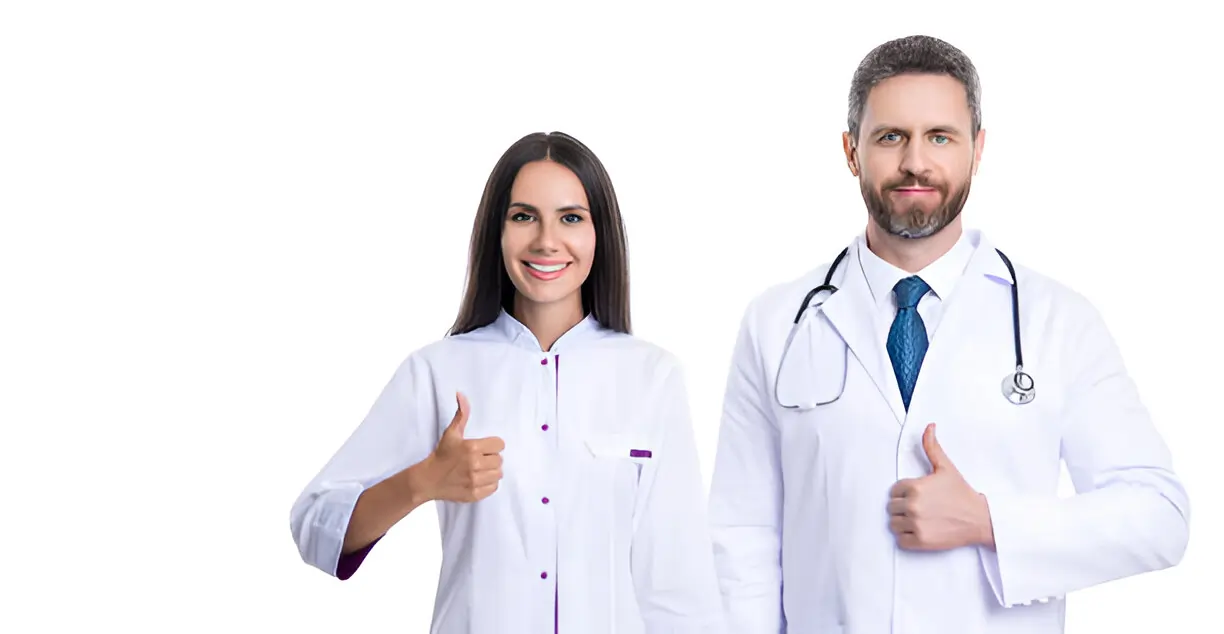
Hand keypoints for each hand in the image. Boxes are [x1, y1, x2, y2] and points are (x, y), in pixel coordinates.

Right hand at [422, 392, 504, 502]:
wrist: (428, 479)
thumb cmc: (441, 455)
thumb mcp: (451, 433)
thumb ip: (461, 414)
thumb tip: (461, 394)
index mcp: (472, 447)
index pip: (500, 445)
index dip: (492, 446)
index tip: (484, 448)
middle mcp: (475, 464)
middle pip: (500, 460)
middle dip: (491, 458)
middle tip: (480, 459)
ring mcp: (475, 481)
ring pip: (498, 474)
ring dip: (491, 471)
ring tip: (480, 469)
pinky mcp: (475, 494)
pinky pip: (494, 487)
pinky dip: (489, 484)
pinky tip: (478, 479)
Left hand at [887, 423, 993, 550]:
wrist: (980, 519)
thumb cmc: (962, 493)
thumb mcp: (946, 468)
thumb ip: (932, 447)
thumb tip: (929, 426)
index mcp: (915, 486)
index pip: (894, 491)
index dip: (904, 493)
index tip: (918, 496)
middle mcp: (913, 505)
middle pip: (891, 508)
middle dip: (902, 508)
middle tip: (920, 509)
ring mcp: (916, 524)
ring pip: (893, 524)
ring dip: (902, 523)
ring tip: (919, 520)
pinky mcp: (921, 541)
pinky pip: (900, 540)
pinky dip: (907, 538)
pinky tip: (920, 531)